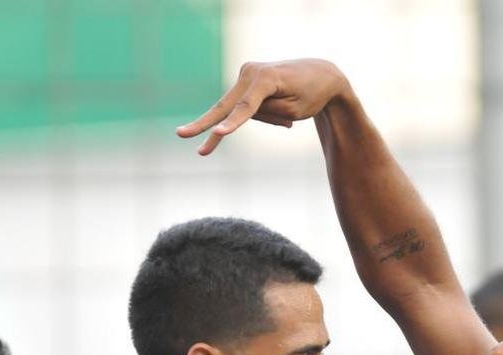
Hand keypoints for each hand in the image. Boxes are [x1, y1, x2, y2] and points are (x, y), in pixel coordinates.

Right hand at [176, 59, 349, 155]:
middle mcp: (252, 71)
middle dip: (206, 124)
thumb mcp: (295, 111)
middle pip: (226, 105)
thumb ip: (268, 113)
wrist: (321, 75)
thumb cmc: (311, 95)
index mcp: (267, 79)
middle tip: (180, 135)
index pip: (246, 108)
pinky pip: (246, 106)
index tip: (218, 134)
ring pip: (241, 110)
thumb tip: (241, 112)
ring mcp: (246, 72)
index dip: (232, 124)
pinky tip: (285, 117)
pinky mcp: (247, 78)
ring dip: (265, 120)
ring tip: (290, 120)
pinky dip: (263, 114)